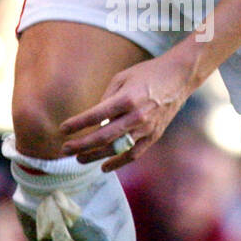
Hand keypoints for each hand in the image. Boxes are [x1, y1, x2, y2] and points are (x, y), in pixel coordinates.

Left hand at [60, 50, 197, 170]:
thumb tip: (93, 118)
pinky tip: (104, 167)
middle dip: (82, 144)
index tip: (62, 129)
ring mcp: (147, 128)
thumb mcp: (122, 77)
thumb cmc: (147, 74)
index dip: (77, 124)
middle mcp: (137, 116)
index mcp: (127, 99)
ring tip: (79, 159)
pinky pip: (134, 154)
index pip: (96, 115)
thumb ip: (106, 98)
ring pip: (117, 149)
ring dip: (95, 156)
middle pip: (103, 136)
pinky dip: (118, 162)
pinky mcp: (154, 135)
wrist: (179, 78)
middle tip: (65, 149)